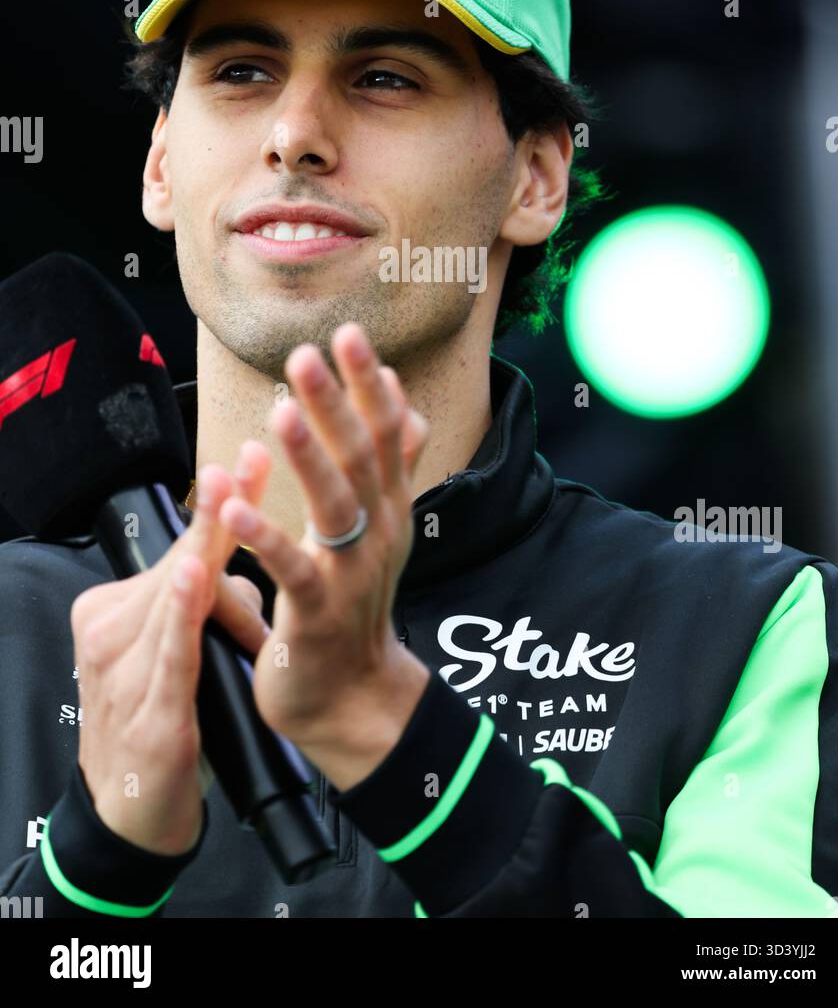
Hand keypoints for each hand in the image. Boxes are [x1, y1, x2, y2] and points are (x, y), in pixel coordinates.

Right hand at [72, 457, 268, 855]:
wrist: (131, 816)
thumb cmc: (156, 724)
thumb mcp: (174, 654)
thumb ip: (198, 609)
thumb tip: (233, 572)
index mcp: (111, 614)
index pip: (177, 552)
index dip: (217, 506)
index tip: (248, 460)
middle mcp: (109, 635)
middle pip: (180, 566)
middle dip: (220, 512)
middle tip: (251, 462)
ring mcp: (123, 674)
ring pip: (179, 602)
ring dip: (210, 549)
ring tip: (229, 498)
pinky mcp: (149, 714)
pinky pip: (170, 655)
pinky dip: (182, 614)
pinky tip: (193, 578)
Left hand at [217, 323, 429, 759]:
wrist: (354, 701)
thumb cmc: (354, 607)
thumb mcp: (380, 529)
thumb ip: (388, 466)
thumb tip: (403, 399)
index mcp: (389, 509)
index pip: (386, 433)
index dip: (369, 385)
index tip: (350, 335)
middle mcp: (380, 533)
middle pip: (362, 457)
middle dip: (336, 403)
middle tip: (307, 353)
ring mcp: (353, 574)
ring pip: (336, 505)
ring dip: (310, 456)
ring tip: (282, 412)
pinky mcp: (319, 615)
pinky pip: (293, 571)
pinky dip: (265, 537)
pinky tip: (234, 506)